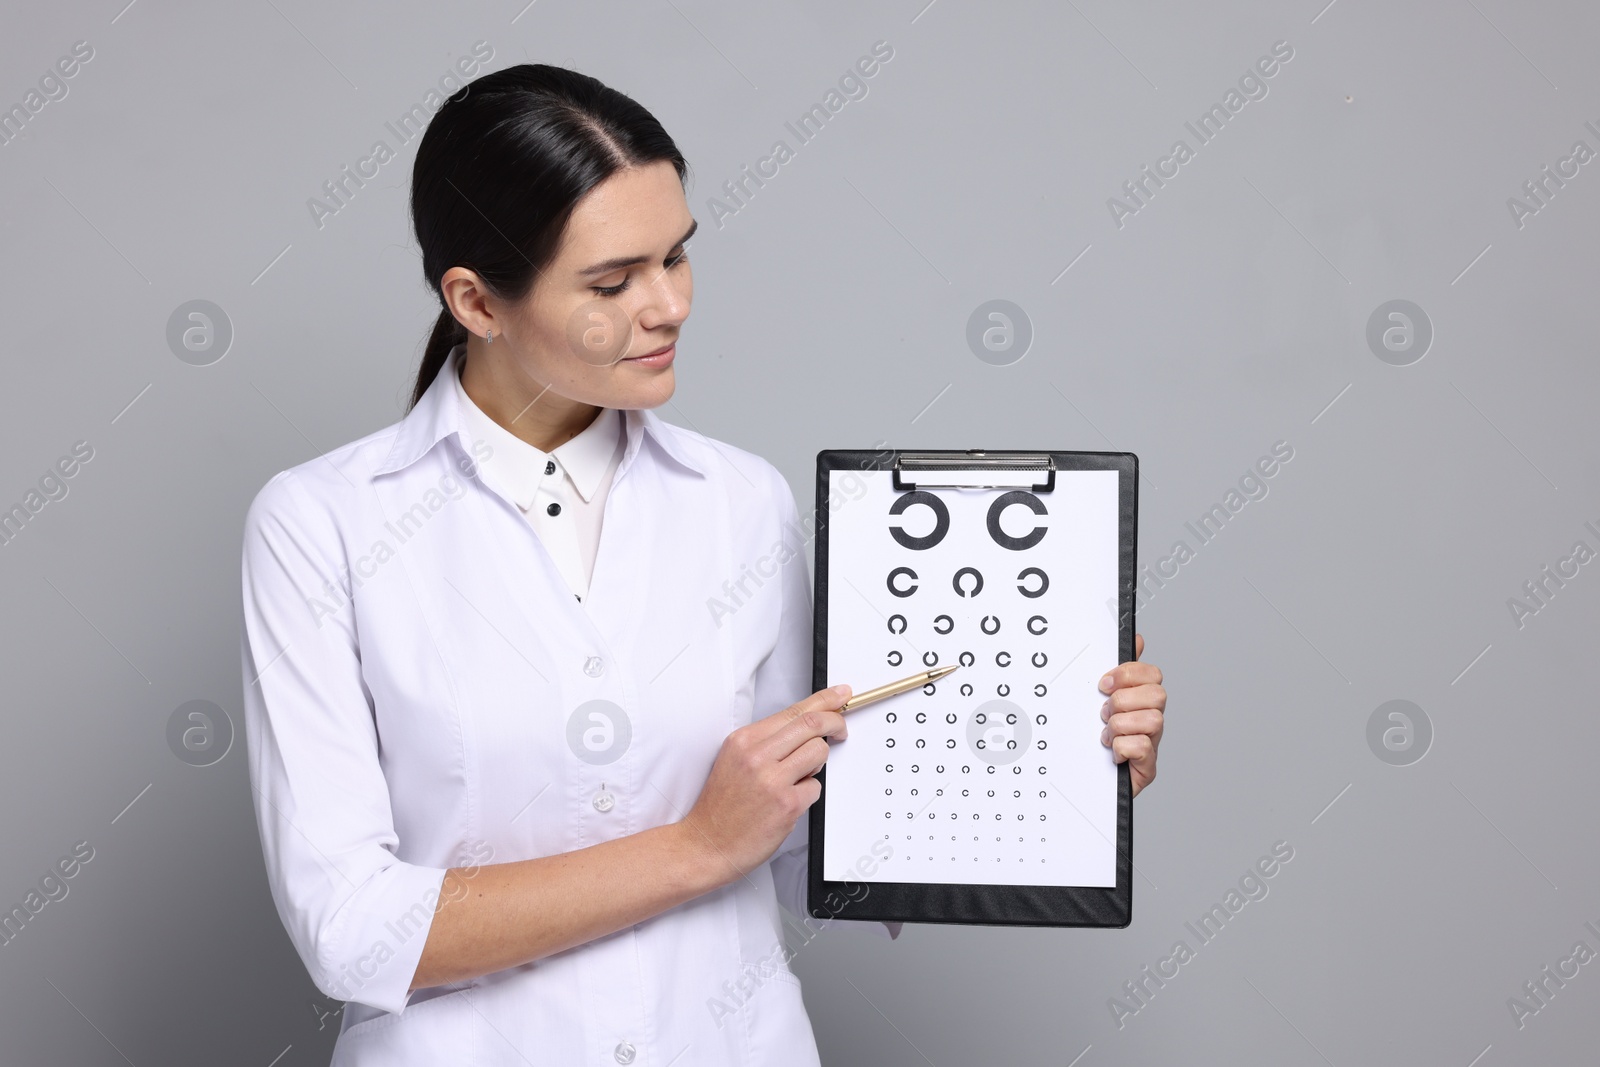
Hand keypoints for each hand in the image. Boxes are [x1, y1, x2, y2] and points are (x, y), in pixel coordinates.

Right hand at [679, 684, 851, 882]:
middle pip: (812, 724)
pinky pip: (815, 787)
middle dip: (835, 722)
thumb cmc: (721, 807)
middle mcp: (756, 755)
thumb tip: (806, 726)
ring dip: (817, 763)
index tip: (841, 695)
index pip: (794, 710)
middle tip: (841, 729)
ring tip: (799, 776)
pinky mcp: (787, 804)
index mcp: (744, 740)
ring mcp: (772, 780)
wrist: (706, 844)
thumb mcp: (735, 760)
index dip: (824, 700)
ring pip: (819, 752)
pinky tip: (789, 801)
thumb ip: (767, 742)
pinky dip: (808, 793)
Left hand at [1098, 633, 1164, 796]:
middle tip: (1103, 712)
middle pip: (1158, 694)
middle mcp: (1150, 719)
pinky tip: (1112, 752)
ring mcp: (1151, 742)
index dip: (1128, 674)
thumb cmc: (1092, 738)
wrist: (1083, 780)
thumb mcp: (1096, 699)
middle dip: (1123, 700)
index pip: (1152, 674)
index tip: (1103, 683)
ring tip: (1106, 734)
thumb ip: (1116, 671)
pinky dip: (1122, 748)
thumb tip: (1136, 638)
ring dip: (1121, 725)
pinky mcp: (1147, 768)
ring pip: (1153, 720)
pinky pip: (1144, 747)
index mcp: (1140, 700)